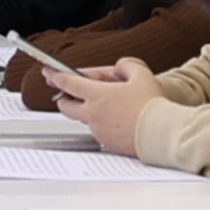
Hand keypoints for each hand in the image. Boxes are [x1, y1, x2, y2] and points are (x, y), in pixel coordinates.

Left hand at [49, 57, 163, 154]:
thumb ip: (126, 65)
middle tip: (70, 93)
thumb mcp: (141, 75)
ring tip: (108, 104)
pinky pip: (98, 130)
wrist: (161, 134)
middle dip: (64, 97)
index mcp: (97, 95)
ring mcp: (97, 130)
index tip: (48, 73)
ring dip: (87, 110)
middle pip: (65, 105)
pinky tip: (118, 120)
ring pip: (83, 118)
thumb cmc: (152, 106)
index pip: (67, 83)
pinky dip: (102, 123)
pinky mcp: (106, 143)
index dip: (55, 76)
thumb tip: (120, 67)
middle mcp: (92, 114)